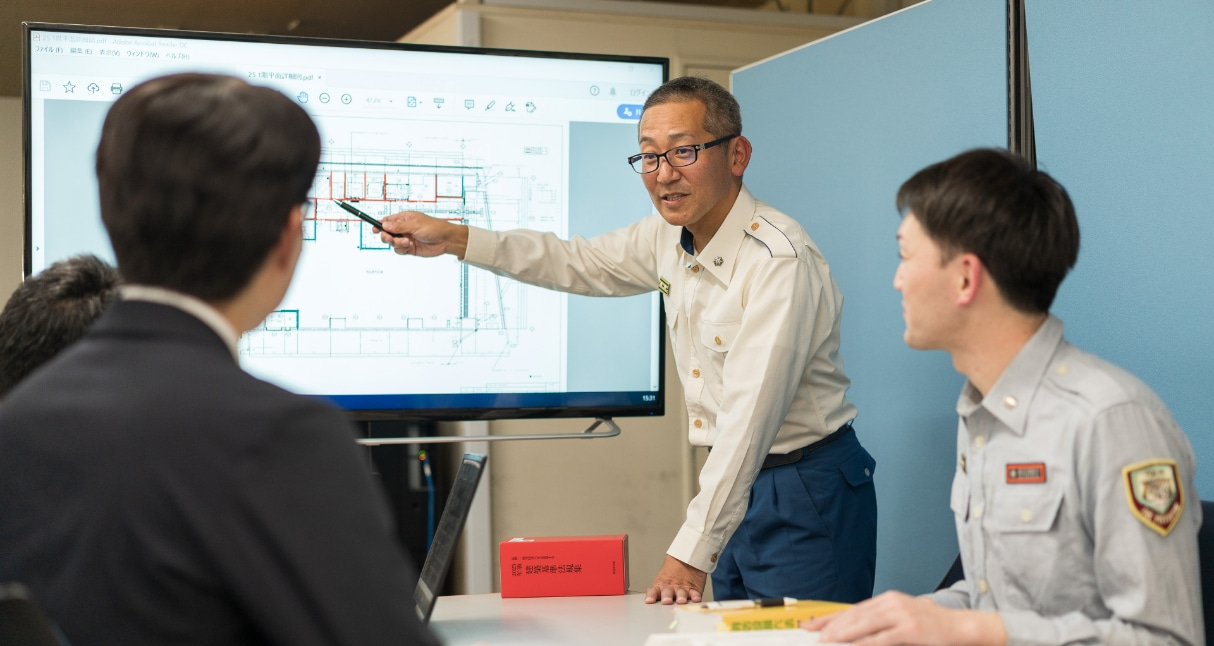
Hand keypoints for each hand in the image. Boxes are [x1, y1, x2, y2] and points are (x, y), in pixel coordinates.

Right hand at [378, 211, 469, 258]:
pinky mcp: (409, 248)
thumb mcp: (415, 224)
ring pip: (392, 243)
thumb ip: (399, 226)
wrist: (445, 240)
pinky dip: (402, 249)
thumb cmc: (434, 228)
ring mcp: (406, 239)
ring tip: (408, 242)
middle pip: (386, 233)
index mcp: (404, 219)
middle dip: (387, 237)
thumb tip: (384, 224)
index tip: (374, 229)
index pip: (387, 221)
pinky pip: (399, 250)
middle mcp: (403, 229)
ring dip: (397, 244)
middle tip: (391, 238)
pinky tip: (410, 246)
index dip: (379, 225)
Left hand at [644, 555, 706, 604]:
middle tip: (666, 601)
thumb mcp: (662, 579)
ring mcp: (683, 588)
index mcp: (661, 585)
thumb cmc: (673, 571)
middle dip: (666, 597)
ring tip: (681, 601)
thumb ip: (656, 590)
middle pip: (667, 592)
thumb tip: (648, 600)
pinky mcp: (694, 588)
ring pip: (681, 593)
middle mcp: (671, 587)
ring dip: (680, 597)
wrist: (686, 558)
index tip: (649, 601)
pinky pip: (695, 593)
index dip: (651, 595)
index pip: (654, 591)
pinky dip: (695, 596)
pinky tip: (696, 599)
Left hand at [804, 591, 1006, 645]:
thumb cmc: (930, 626)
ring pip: (864, 624)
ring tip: (826, 641)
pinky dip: (865, 643)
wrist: (961, 626)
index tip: (810, 626)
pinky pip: (882, 638)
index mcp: (887, 600)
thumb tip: (853, 635)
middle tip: (813, 637)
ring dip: (843, 634)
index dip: (829, 618)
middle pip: (854, 615)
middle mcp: (891, 603)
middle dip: (831, 627)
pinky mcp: (910, 628)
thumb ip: (879, 624)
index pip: (852, 609)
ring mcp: (901, 614)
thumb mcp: (902, 619)